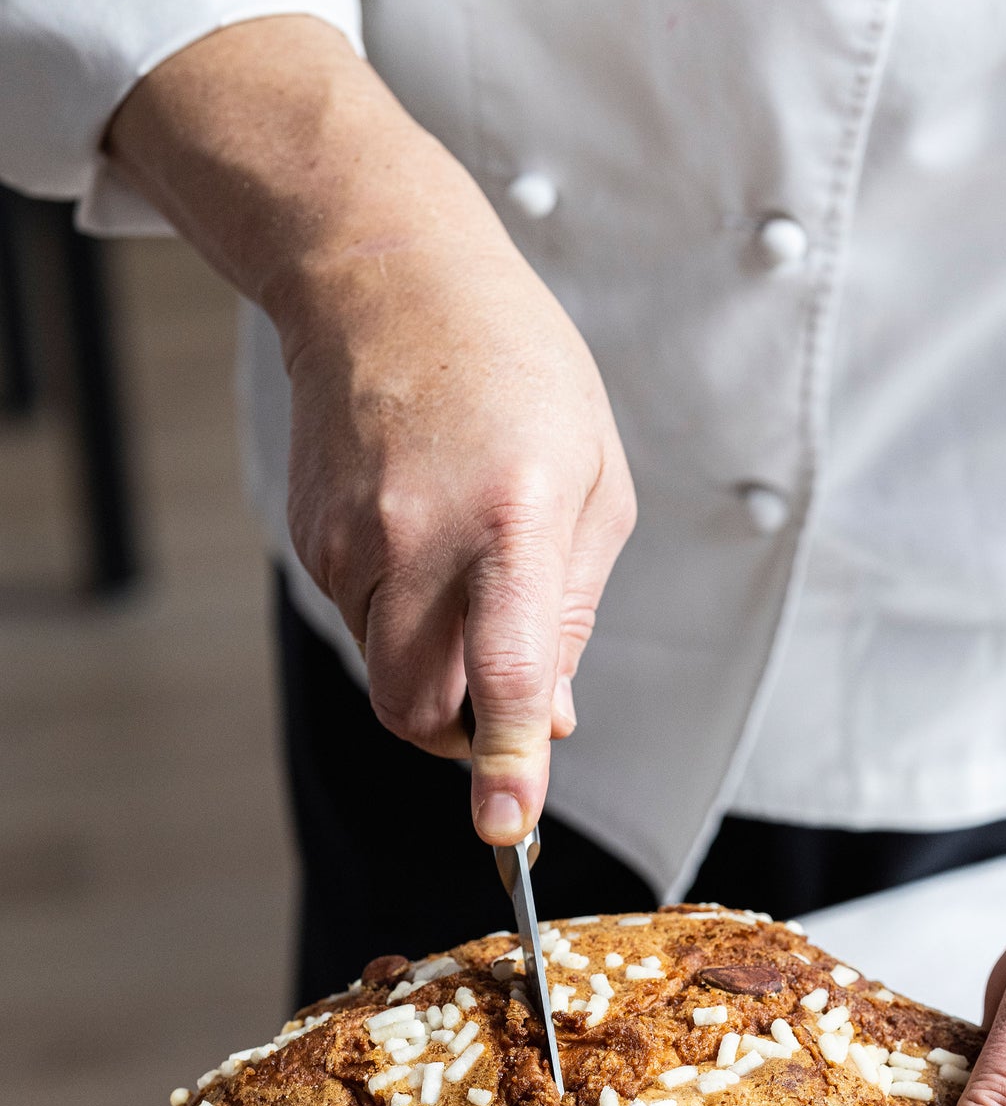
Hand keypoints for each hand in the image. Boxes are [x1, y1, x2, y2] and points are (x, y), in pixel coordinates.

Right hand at [107, 17, 634, 845]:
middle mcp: (422, 537)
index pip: (506, 668)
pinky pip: (359, 623)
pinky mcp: (312, 540)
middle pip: (420, 707)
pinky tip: (423, 537)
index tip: (504, 826)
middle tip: (501, 712)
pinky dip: (399, 616)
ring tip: (465, 571)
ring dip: (432, 666)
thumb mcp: (594, 483)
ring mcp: (354, 540)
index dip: (507, 760)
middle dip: (461, 735)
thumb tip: (552, 720)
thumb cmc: (515, 372)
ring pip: (386, 674)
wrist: (385, 279)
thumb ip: (572, 613)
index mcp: (515, 519)